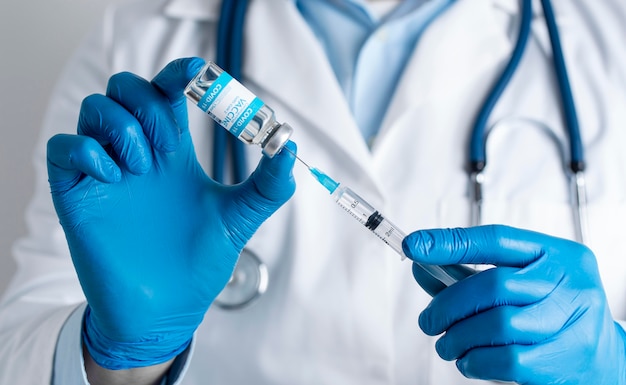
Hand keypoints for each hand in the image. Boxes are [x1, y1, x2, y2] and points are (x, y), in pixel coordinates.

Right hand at [47, 58, 295, 369]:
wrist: (166, 312)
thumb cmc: (199, 265)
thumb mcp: (239, 220)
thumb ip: (266, 186)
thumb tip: (289, 145)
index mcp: (174, 154)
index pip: (166, 93)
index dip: (179, 73)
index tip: (198, 71)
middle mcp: (138, 156)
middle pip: (127, 89)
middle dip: (146, 98)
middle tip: (165, 142)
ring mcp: (106, 173)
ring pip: (95, 108)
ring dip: (121, 125)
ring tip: (142, 167)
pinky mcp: (78, 195)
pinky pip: (63, 147)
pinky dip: (87, 150)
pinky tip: (114, 177)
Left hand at [402, 225, 625, 383]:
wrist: (603, 358)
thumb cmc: (551, 313)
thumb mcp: (517, 285)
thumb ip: (468, 275)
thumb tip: (419, 266)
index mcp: (556, 254)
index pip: (496, 239)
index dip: (451, 242)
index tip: (414, 245)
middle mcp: (570, 281)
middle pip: (493, 285)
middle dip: (448, 305)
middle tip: (428, 321)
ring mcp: (574, 320)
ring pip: (498, 324)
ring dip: (458, 338)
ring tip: (447, 344)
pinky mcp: (568, 357)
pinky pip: (508, 359)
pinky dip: (476, 362)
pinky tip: (468, 361)